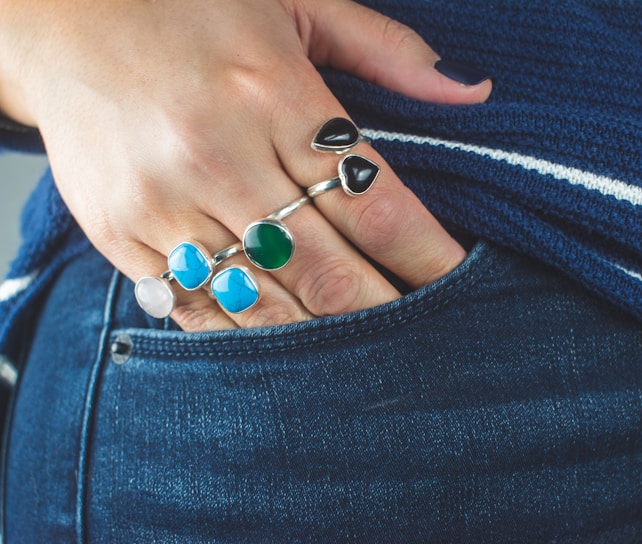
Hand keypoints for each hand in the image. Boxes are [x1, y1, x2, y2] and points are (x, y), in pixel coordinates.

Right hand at [0, 0, 491, 330]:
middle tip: (425, 336)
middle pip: (327, 268)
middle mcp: (220, 156)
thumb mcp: (295, 2)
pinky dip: (251, 336)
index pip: (375, 201)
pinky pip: (198, 309)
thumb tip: (471, 91)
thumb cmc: (190, 9)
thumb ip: (386, 51)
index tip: (459, 283)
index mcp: (274, 94)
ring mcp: (165, 203)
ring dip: (325, 340)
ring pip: (266, 303)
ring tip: (369, 357)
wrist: (63, 21)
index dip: (426, 255)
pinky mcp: (123, 235)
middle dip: (385, 313)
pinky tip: (289, 346)